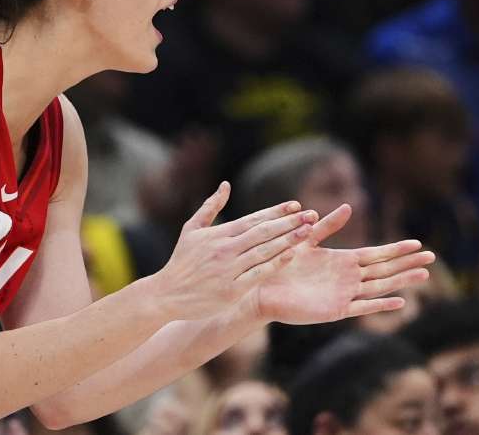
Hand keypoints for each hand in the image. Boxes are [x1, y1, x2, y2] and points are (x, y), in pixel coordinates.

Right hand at [153, 182, 317, 320]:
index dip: (275, 212)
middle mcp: (224, 249)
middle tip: (311, 215)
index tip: (296, 206)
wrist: (167, 293)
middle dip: (288, 223)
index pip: (252, 219)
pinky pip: (258, 274)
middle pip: (262, 232)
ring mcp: (228, 269)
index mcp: (217, 234)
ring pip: (263, 251)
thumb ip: (210, 207)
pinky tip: (290, 256)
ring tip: (307, 232)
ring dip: (287, 240)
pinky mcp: (231, 289)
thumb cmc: (181, 261)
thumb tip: (225, 185)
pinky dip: (275, 264)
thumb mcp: (191, 229)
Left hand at [250, 205, 434, 323]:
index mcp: (341, 261)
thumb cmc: (280, 264)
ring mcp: (343, 294)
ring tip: (423, 275)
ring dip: (401, 281)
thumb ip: (326, 226)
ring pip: (379, 286)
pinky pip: (361, 307)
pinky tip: (399, 302)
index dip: (396, 249)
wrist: (261, 288)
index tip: (418, 243)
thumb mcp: (305, 239)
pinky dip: (380, 304)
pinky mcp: (335, 309)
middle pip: (384, 269)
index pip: (375, 254)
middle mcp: (347, 278)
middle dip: (407, 263)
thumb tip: (349, 206)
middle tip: (432, 257)